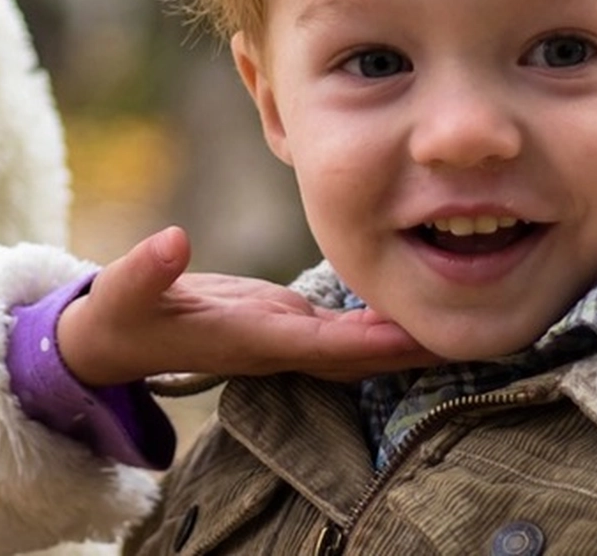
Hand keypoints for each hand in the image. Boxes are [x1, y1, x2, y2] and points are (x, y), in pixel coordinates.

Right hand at [55, 225, 438, 386]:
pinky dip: (385, 320)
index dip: (372, 342)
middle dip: (416, 347)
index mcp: (250, 340)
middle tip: (480, 328)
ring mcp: (286, 336)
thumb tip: (170, 239)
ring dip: (410, 334)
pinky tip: (421, 297)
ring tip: (471, 311)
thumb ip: (144, 269)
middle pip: (362, 356)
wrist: (116, 340)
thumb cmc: (120, 316)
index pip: (323, 346)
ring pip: (361, 344)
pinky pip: (348, 329)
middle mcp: (279, 347)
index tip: (420, 330)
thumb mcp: (123, 291)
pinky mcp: (286, 320)